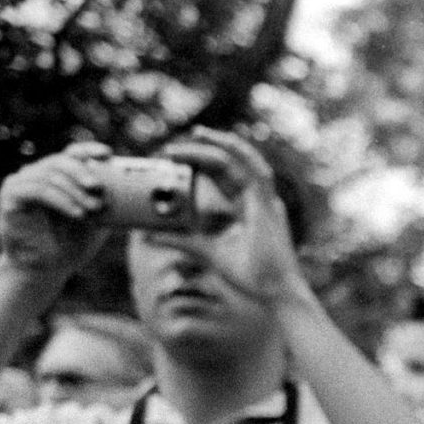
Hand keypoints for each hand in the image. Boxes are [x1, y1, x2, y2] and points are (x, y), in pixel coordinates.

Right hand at [0, 143, 113, 282]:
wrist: (46, 269)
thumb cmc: (70, 244)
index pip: (71, 154)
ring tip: (94, 209)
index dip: (88, 150)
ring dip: (75, 191)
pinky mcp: (11, 197)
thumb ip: (109, 204)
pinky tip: (78, 214)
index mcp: (57, 176)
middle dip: (82, 172)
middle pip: (60, 161)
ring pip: (50, 176)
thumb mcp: (97, 221)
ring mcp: (21, 183)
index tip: (108, 153)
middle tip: (99, 188)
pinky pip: (37, 191)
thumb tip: (140, 196)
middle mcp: (37, 174)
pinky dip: (61, 201)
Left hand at [154, 129, 309, 308]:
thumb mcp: (207, 252)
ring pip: (243, 160)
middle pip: (230, 164)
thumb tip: (148, 235)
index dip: (200, 164)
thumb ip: (181, 241)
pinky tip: (218, 141)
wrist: (274, 291)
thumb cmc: (251, 276)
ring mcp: (265, 200)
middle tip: (174, 146)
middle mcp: (259, 200)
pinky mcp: (267, 204)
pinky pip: (253, 168)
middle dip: (203, 150)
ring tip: (196, 133)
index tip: (174, 159)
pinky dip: (237, 152)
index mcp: (249, 209)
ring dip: (220, 143)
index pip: (224, 177)